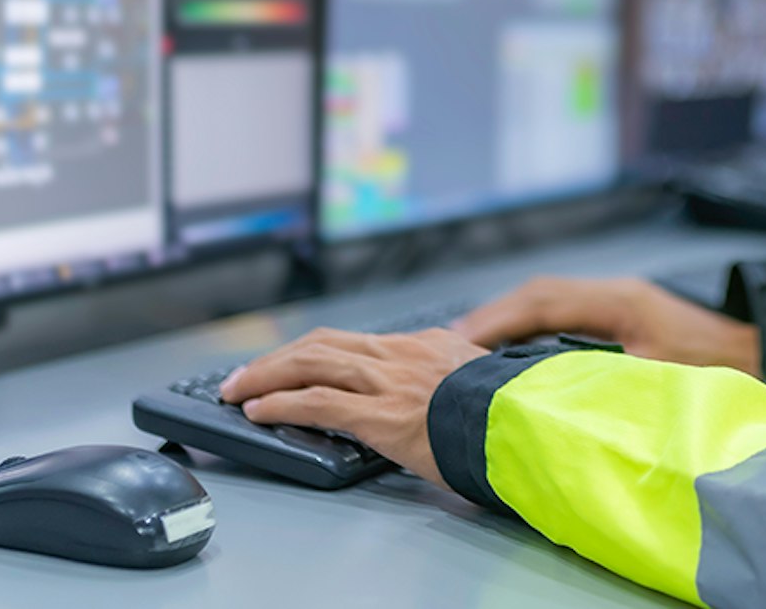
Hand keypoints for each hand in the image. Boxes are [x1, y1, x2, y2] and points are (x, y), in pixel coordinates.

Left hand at [219, 328, 488, 488]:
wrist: (529, 421)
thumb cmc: (511, 411)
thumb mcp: (477, 382)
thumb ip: (450, 380)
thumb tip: (441, 396)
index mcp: (425, 345)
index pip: (355, 343)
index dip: (314, 352)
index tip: (292, 363)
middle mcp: (400, 354)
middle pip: (322, 343)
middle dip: (278, 357)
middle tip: (245, 373)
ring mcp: (388, 380)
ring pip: (310, 362)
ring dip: (265, 374)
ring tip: (236, 388)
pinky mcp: (380, 414)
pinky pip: (316, 401)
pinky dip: (279, 402)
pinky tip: (257, 409)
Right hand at [454, 277, 759, 375]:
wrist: (762, 352)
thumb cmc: (718, 368)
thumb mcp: (661, 378)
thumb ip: (609, 384)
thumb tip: (553, 399)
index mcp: (618, 300)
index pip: (541, 302)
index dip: (494, 322)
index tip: (455, 343)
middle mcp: (611, 292)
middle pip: (534, 297)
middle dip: (488, 321)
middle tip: (443, 349)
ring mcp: (614, 300)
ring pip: (543, 303)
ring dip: (504, 326)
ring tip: (463, 352)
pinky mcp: (617, 316)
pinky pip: (558, 315)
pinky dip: (526, 331)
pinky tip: (506, 354)